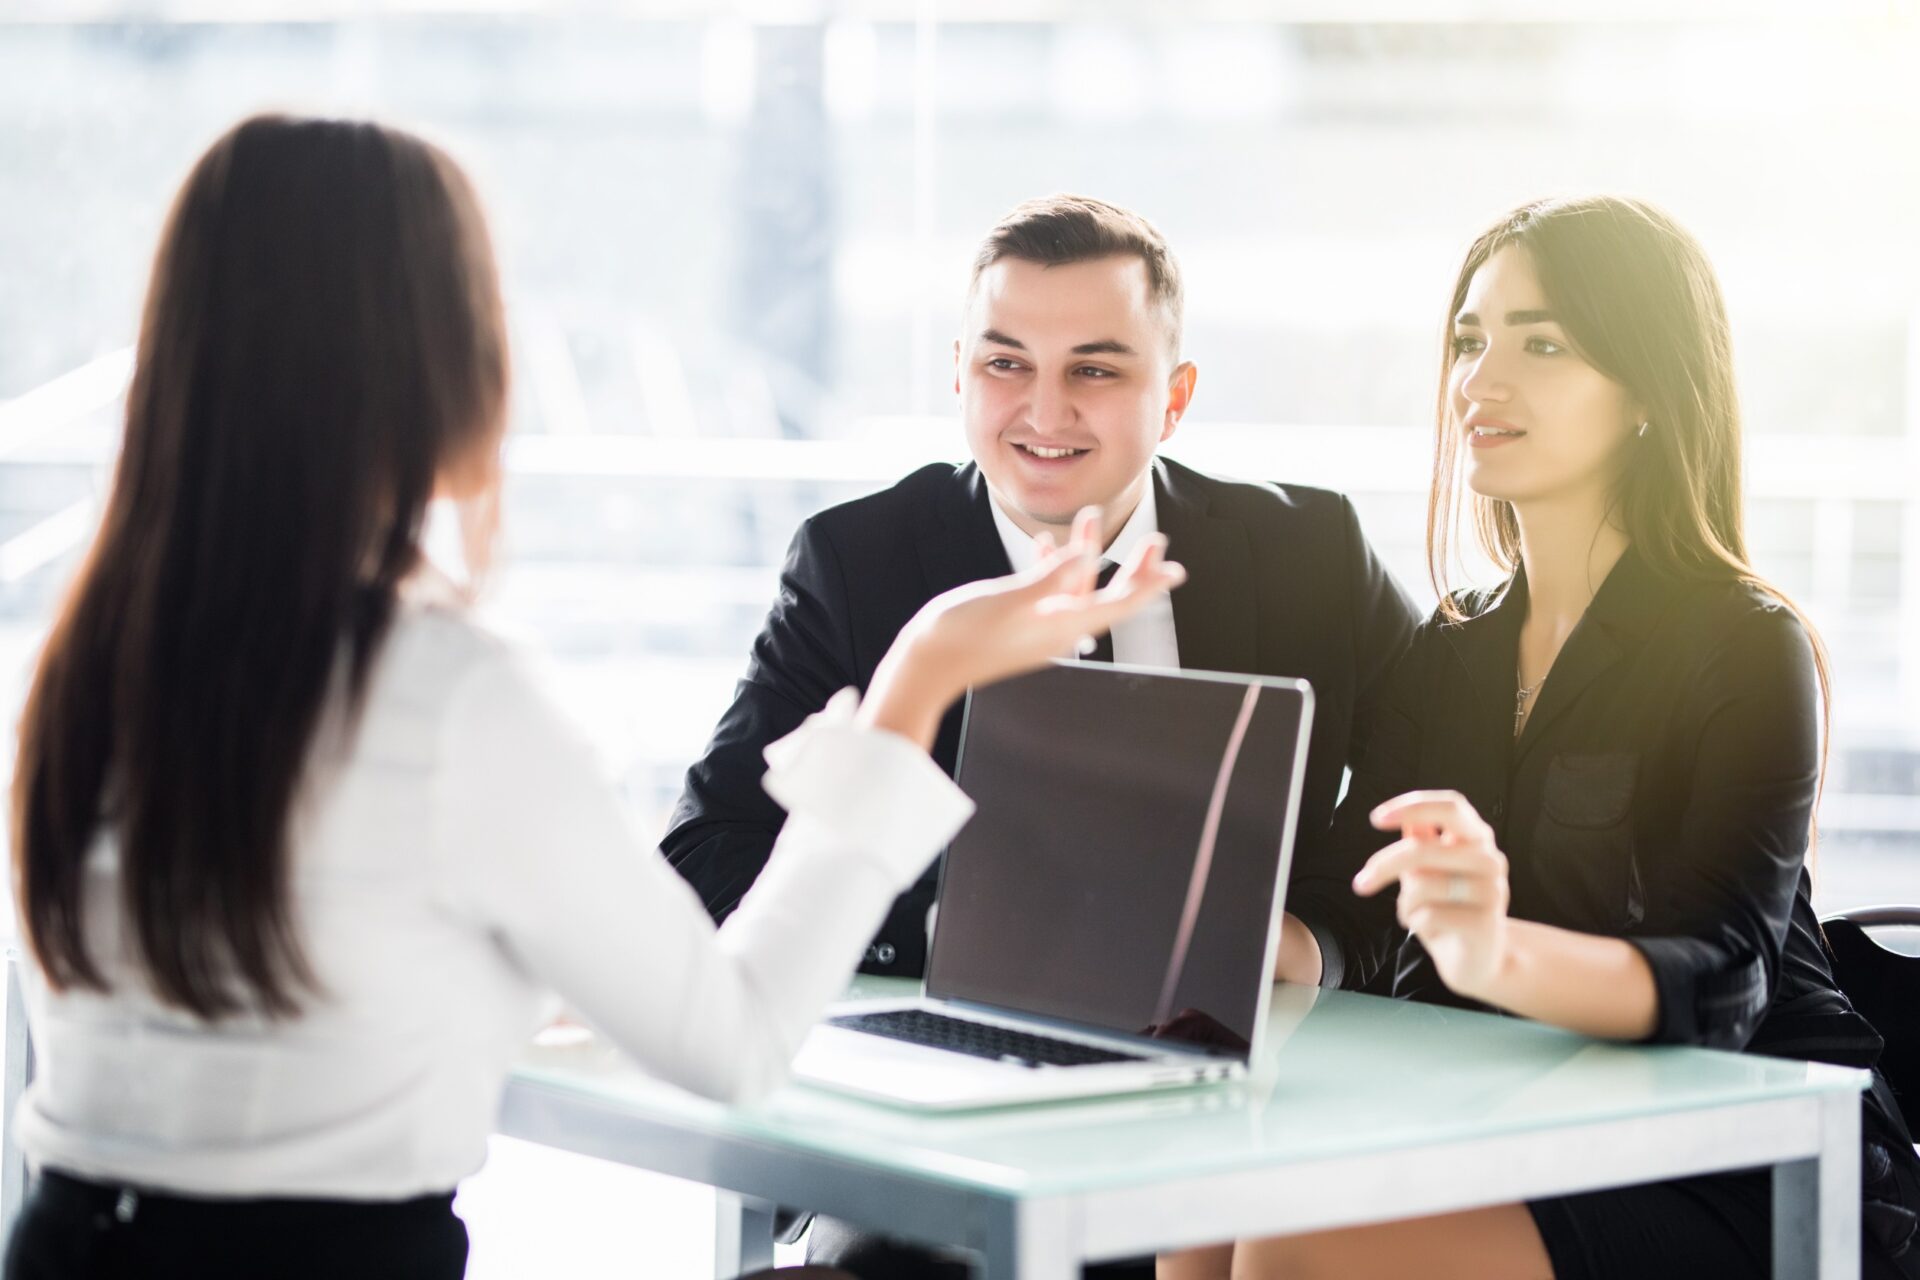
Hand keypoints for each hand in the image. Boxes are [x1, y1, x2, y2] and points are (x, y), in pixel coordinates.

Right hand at [858, 506, 1184, 748]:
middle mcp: (1056, 630)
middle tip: (1156, 542)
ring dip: (1086, 554)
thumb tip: (1086, 555)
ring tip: (1091, 518)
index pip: (1118, 604)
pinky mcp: (1017, 625)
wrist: (924, 666)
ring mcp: (1037, 629)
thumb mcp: (1008, 599)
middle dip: (1131, 567)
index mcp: (1061, 625)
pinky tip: (1042, 544)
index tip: (1174, 568)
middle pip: (1106, 596)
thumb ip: (1049, 576)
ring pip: (1075, 588)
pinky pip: (1046, 593)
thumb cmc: (961, 633)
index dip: (1148, 584)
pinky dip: (1052, 567)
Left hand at [1352, 790, 1510, 998]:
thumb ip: (1420, 843)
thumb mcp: (1429, 871)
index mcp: (1477, 838)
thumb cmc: (1448, 908)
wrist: (1475, 960)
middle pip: (1423, 848)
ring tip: (1414, 914)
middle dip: (1384, 866)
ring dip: (1405, 904)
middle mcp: (1489, 859)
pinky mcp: (1486, 923)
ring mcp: (1492, 890)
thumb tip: (1400, 818)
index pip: (1450, 807)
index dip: (1413, 806)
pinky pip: (1428, 914)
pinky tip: (1428, 929)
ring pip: (1422, 885)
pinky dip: (1415, 923)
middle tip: (1360, 884)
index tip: (1376, 819)